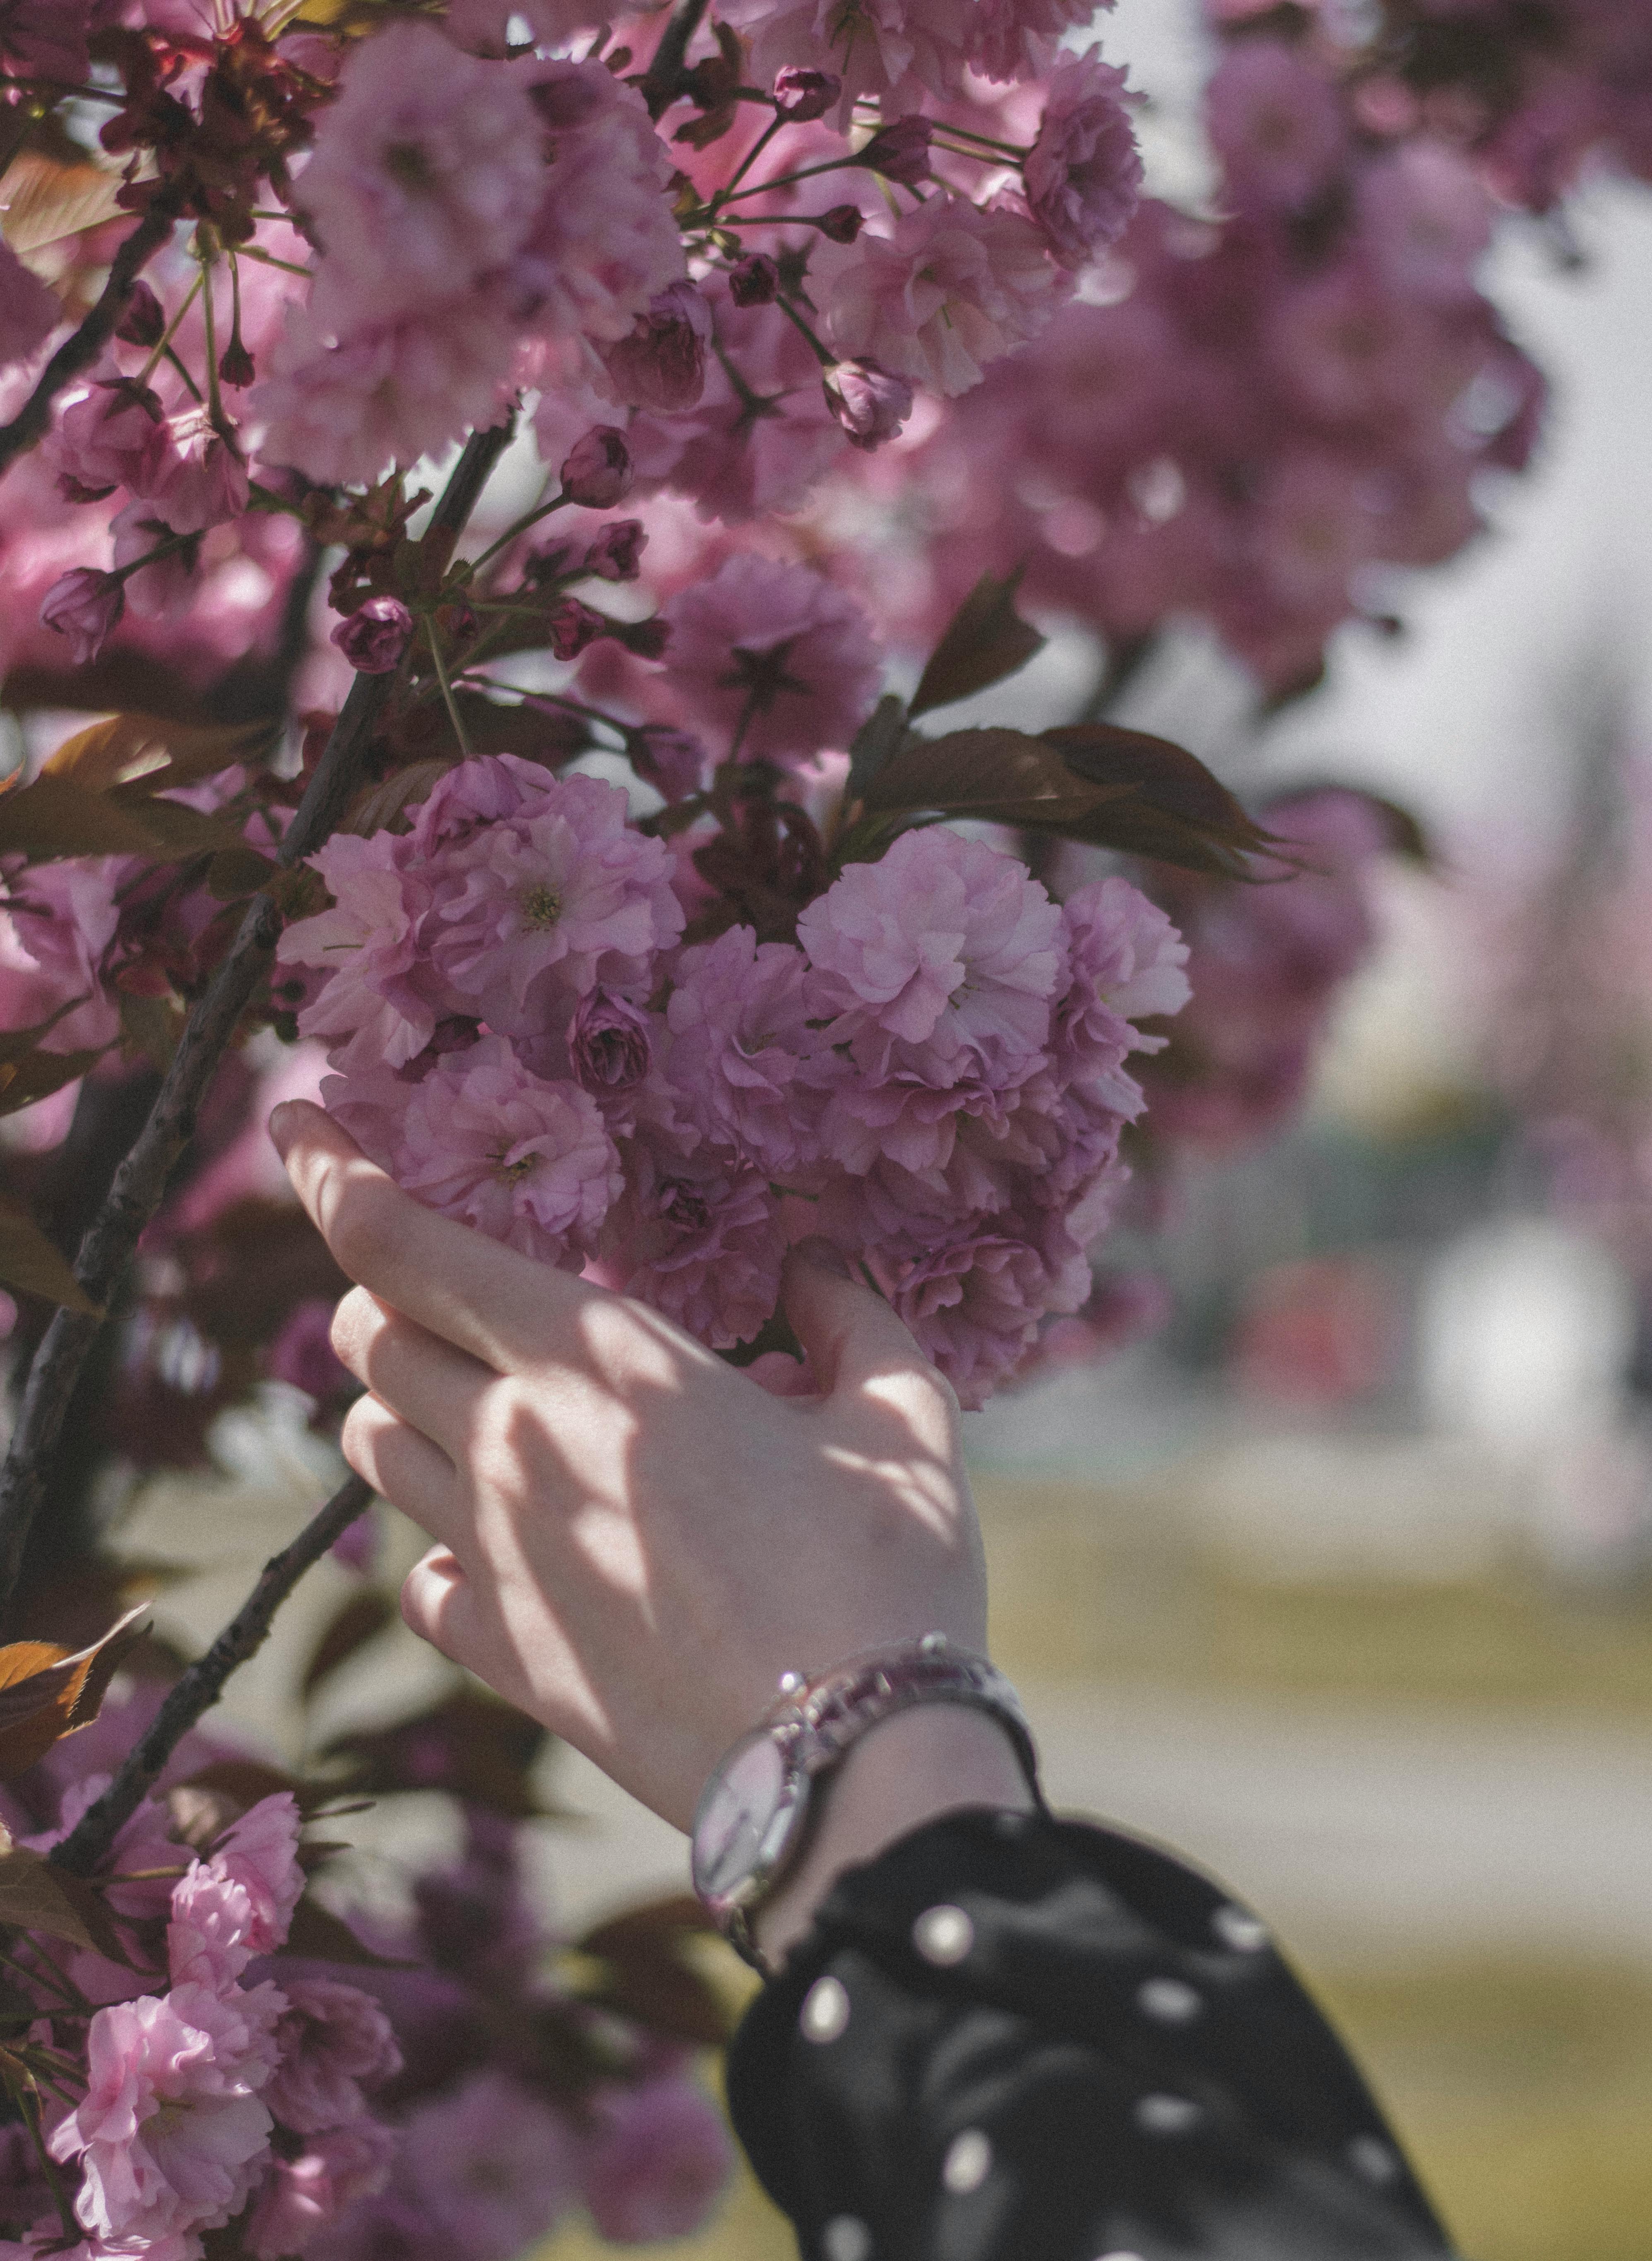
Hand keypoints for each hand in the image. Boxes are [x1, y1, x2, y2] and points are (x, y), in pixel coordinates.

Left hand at [269, 1101, 989, 1834]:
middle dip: (382, 1293)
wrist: (847, 1767)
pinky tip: (501, 1541)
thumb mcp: (901, 1414)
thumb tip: (816, 1265)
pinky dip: (436, 1540)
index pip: (404, 1245)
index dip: (331, 1171)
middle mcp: (513, 1446)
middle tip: (447, 1288)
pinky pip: (415, 1574)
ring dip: (403, 1405)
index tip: (298, 1114)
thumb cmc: (883, 1569)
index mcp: (598, 1361)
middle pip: (369, 1338)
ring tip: (477, 1403)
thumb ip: (850, 1317)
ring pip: (373, 1447)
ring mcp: (493, 1556)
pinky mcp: (500, 1653)